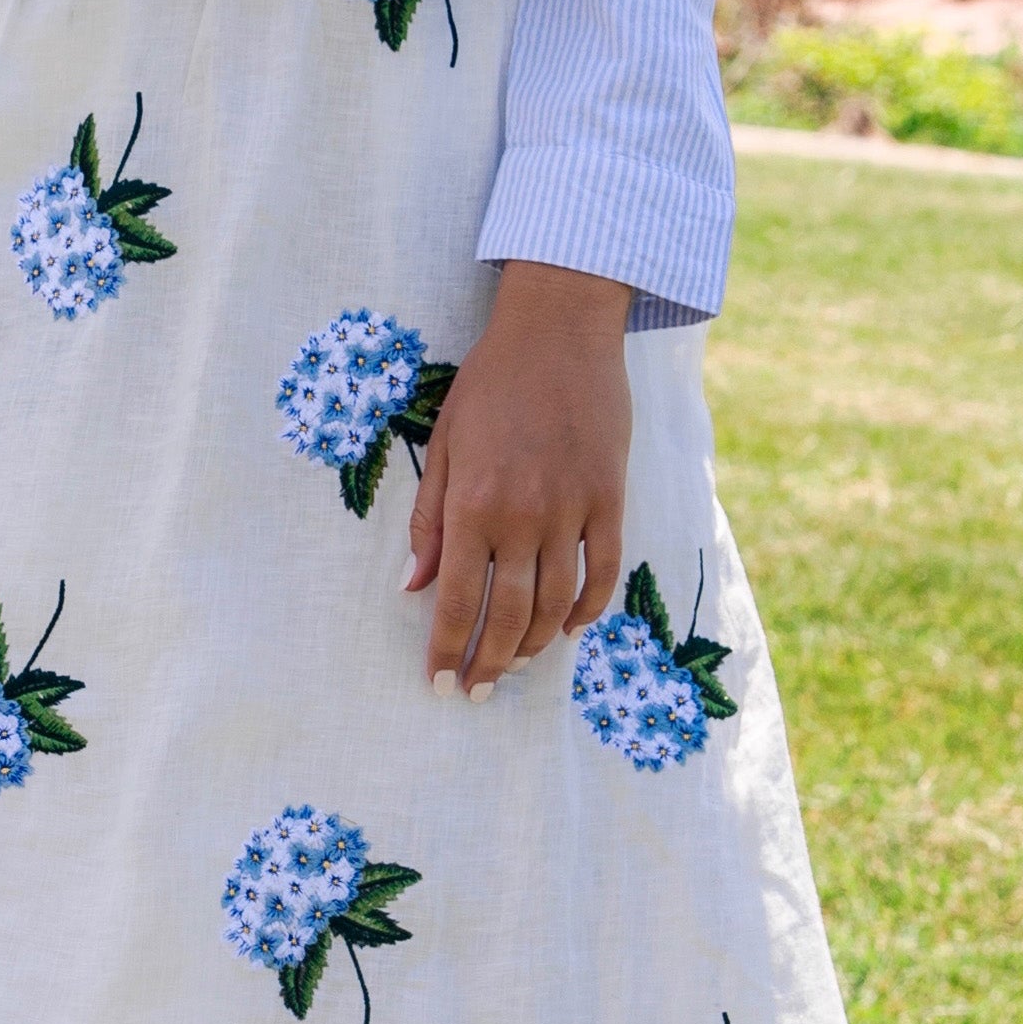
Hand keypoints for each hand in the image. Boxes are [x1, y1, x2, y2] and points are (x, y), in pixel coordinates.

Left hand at [404, 262, 628, 685]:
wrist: (559, 332)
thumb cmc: (490, 384)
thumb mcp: (443, 445)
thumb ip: (429, 521)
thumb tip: (412, 587)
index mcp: (472, 504)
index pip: (456, 600)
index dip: (448, 651)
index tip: (441, 684)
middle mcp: (522, 516)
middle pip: (508, 614)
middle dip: (489, 664)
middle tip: (477, 691)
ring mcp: (572, 510)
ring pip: (556, 604)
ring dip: (533, 645)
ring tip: (514, 665)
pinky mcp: (611, 499)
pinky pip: (603, 571)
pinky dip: (587, 609)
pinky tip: (567, 628)